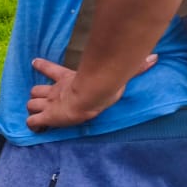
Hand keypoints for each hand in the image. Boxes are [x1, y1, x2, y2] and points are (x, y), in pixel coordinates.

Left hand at [26, 54, 157, 130]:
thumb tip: (155, 57)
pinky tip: (36, 129)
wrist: (91, 95)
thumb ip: (136, 67)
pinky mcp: (46, 117)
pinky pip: (32, 123)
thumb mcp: (118, 74)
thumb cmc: (103, 85)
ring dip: (33, 109)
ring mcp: (49, 104)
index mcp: (67, 79)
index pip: (51, 69)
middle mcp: (55, 91)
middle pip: (36, 90)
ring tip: (37, 115)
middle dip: (37, 96)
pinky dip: (33, 126)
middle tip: (40, 99)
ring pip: (31, 105)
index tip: (34, 62)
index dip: (42, 65)